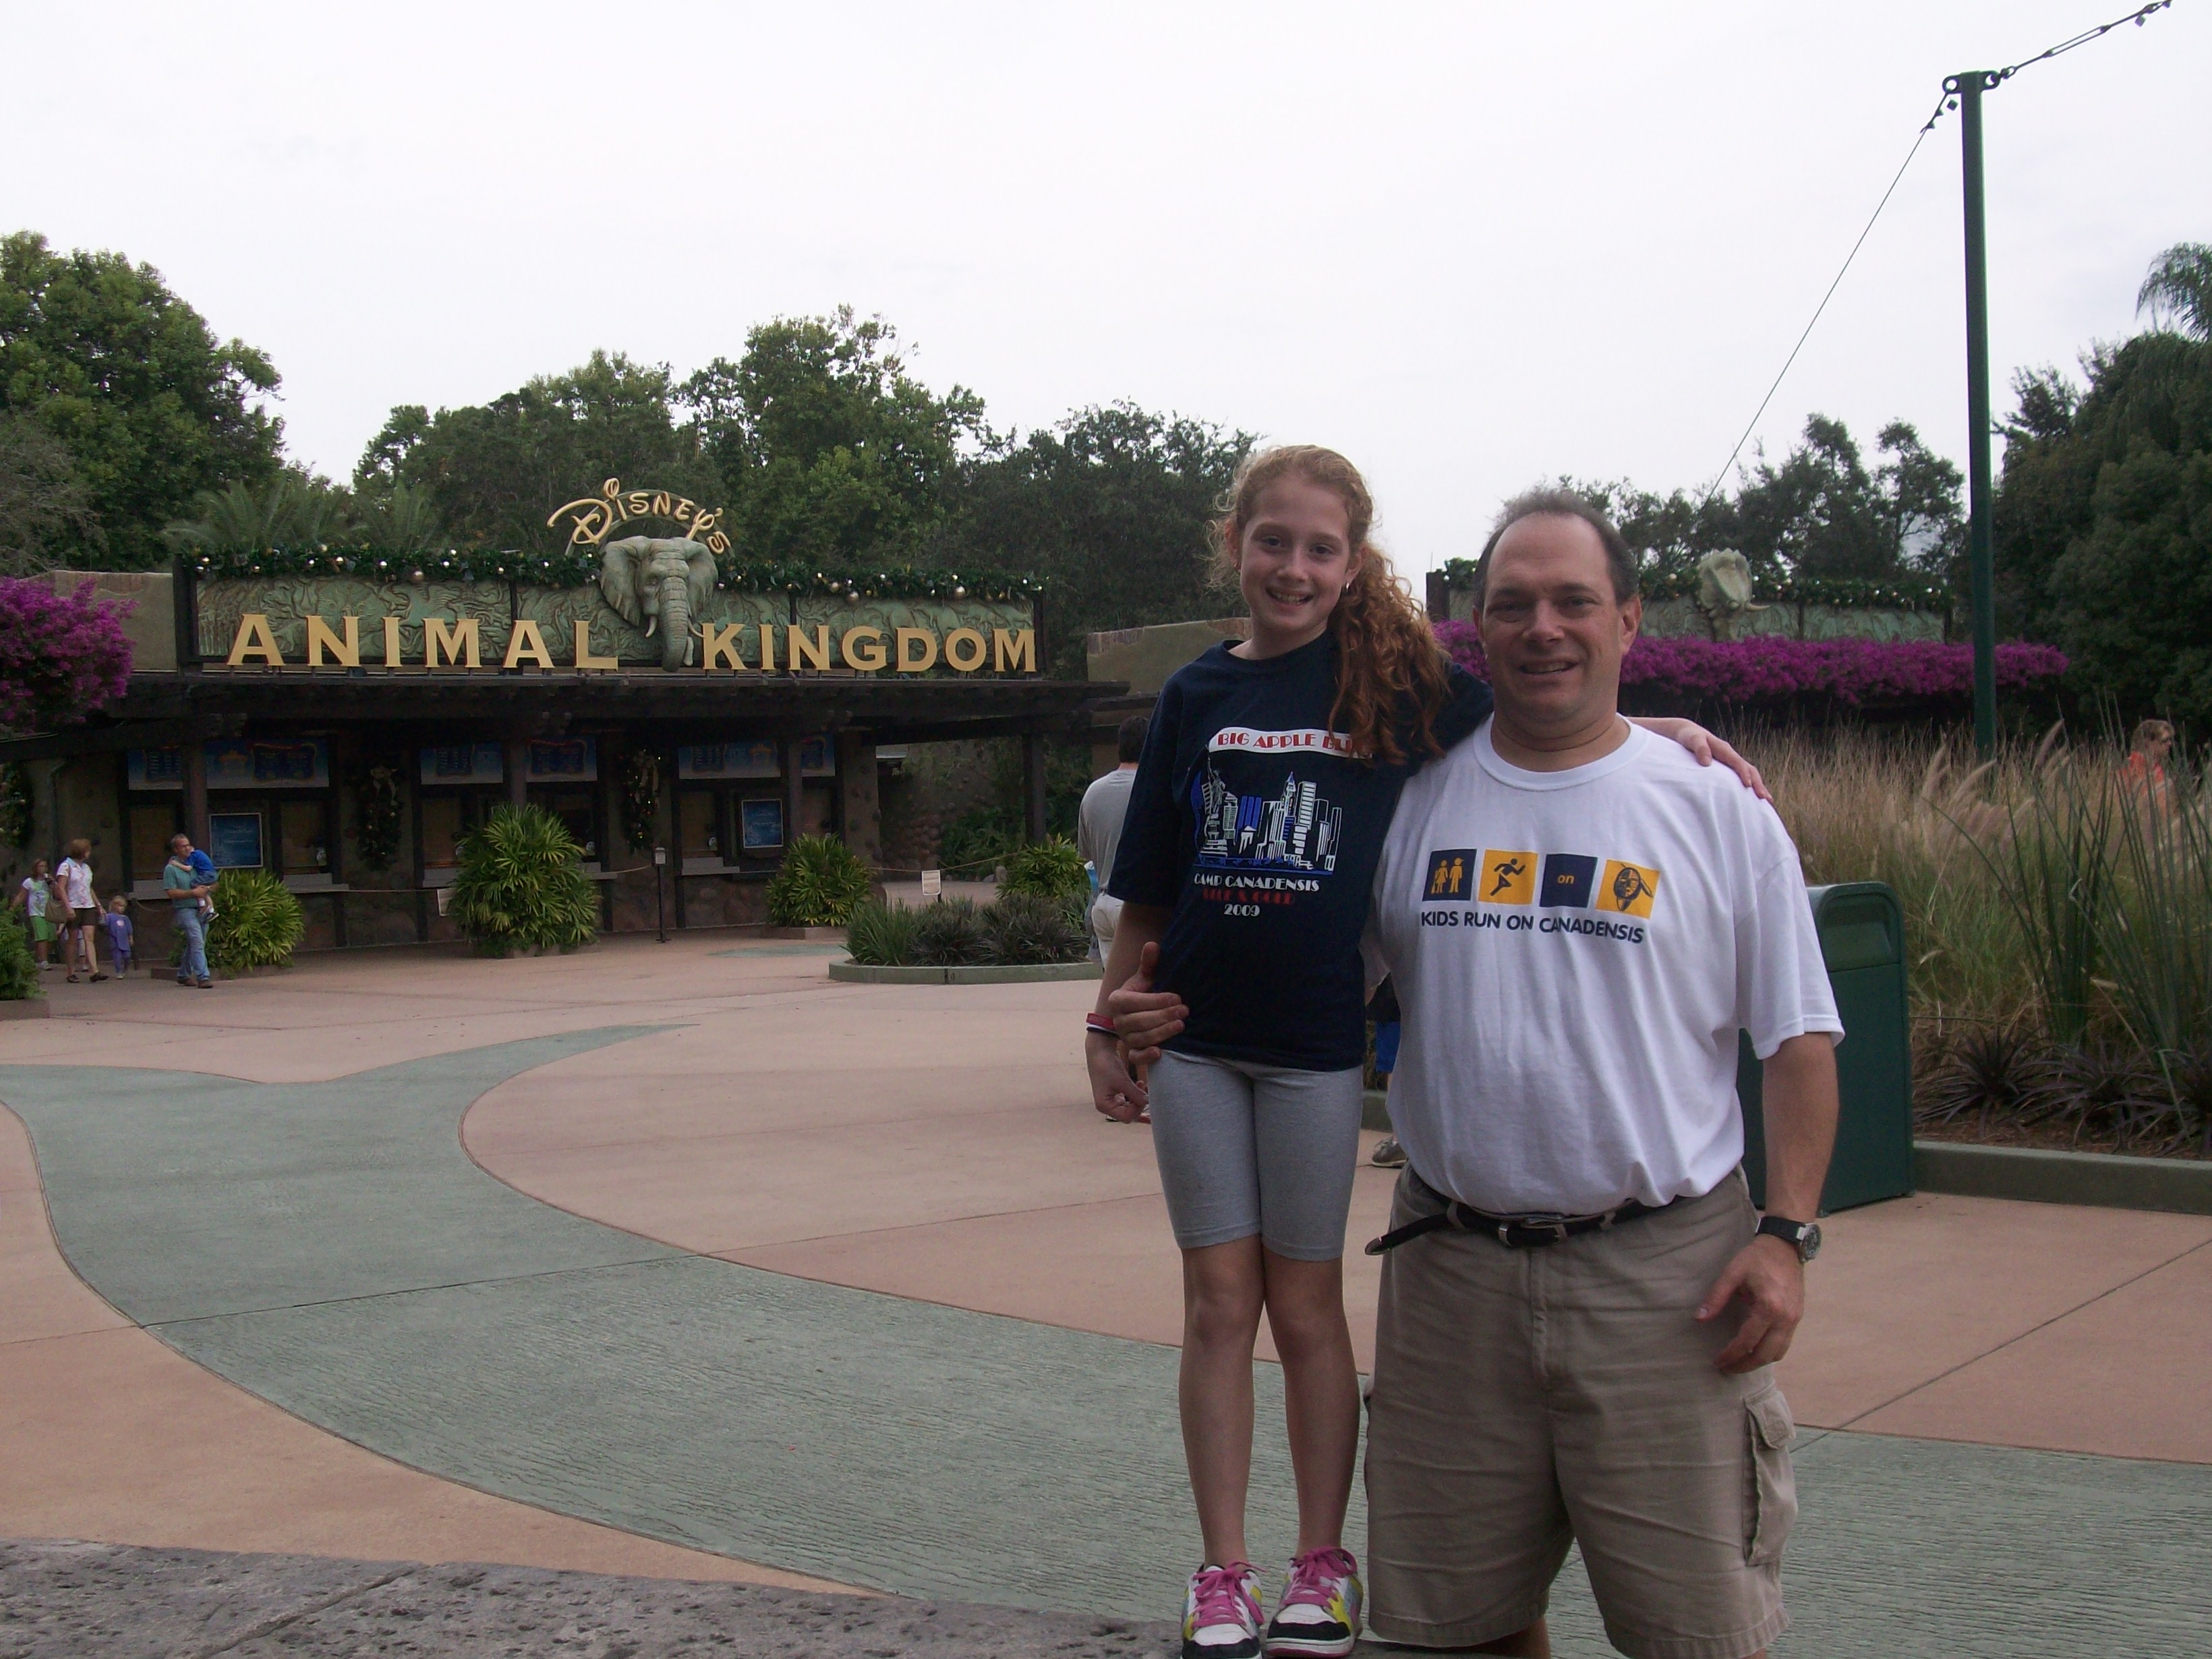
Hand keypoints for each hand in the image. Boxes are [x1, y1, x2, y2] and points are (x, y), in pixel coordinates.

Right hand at [1087, 1034, 1149, 1122]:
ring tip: (1144, 1087)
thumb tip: (1148, 1102)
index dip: (1137, 1109)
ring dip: (1139, 1099)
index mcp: (1105, 1106)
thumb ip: (1135, 1094)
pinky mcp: (1116, 1093)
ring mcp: (1112, 1099)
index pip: (1126, 1117)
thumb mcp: (1122, 1081)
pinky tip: (1142, 1086)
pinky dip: (1136, 1095)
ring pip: (1130, 1107)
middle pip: (1129, 1114)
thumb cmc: (1106, 1065)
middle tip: (1146, 1092)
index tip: (1144, 1096)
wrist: (1099, 1050)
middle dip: (1139, 1104)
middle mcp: (1107, 1105)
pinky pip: (1129, 1100)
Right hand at [1105, 941, 1187, 1062]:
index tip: (1177, 997)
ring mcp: (1124, 1037)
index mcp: (1117, 1000)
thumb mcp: (1145, 977)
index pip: (1136, 1002)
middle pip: (1140, 1021)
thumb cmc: (1143, 993)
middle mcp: (1118, 1021)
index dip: (1157, 1000)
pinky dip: (1146, 1057)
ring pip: (1141, 1038)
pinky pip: (1136, 1058)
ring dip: (1162, 1033)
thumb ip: (1148, 963)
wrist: (1137, 1013)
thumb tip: (1153, 944)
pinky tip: (1160, 1051)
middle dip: (1164, 1016)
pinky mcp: (1132, 1052)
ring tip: (1181, 1025)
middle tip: (1185, 1010)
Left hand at [1636, 718, 1769, 802]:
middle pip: (1749, 769)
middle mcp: (1730, 756)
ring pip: (1748, 774)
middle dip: (1758, 783)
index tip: (1748, 785)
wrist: (1687, 733)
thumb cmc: (1689, 737)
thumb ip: (1699, 748)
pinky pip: (1740, 777)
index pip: (1737, 762)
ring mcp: (1729, 762)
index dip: (1743, 773)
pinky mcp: (1726, 768)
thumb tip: (1706, 762)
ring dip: (1758, 786)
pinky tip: (1752, 798)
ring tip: (1767, 801)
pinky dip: (1749, 786)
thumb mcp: (1692, 739)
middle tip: (1765, 798)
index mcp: (1724, 750)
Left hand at [1696, 1235, 1804, 1371]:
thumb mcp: (1732, 1273)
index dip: (1731, 1355)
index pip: (1747, 1341)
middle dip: (1745, 1365)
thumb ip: (1716, 1297)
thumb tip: (1700, 1318)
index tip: (1718, 1361)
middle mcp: (1785, 1318)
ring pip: (1778, 1353)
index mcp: (1768, 1307)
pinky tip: (1755, 1349)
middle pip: (1765, 1355)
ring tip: (1740, 1362)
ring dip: (1759, 1362)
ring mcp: (1795, 1319)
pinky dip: (1770, 1352)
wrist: (1785, 1246)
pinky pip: (1785, 1344)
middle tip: (1727, 1368)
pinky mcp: (1797, 1317)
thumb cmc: (1757, 1257)